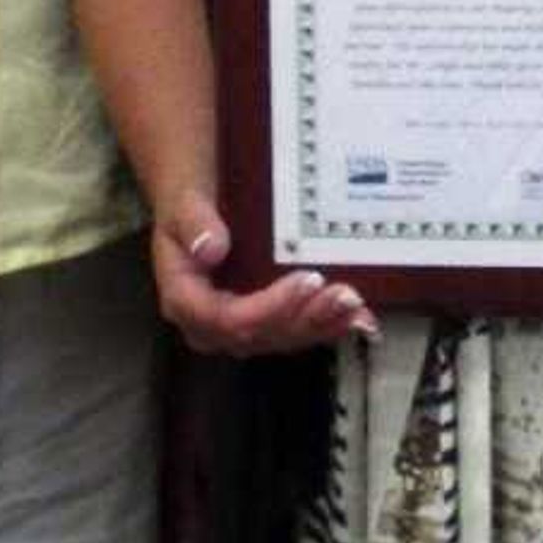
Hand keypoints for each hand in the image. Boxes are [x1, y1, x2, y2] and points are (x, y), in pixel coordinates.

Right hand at [147, 195, 373, 357]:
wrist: (197, 211)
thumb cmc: (190, 209)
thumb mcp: (183, 205)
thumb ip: (193, 224)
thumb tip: (211, 249)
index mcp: (185, 301)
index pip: (227, 319)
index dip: (271, 307)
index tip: (307, 280)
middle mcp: (210, 325)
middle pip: (261, 334)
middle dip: (306, 317)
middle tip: (343, 294)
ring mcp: (238, 327)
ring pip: (283, 338)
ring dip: (323, 324)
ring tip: (355, 304)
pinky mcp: (263, 322)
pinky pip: (296, 331)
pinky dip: (328, 325)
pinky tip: (358, 317)